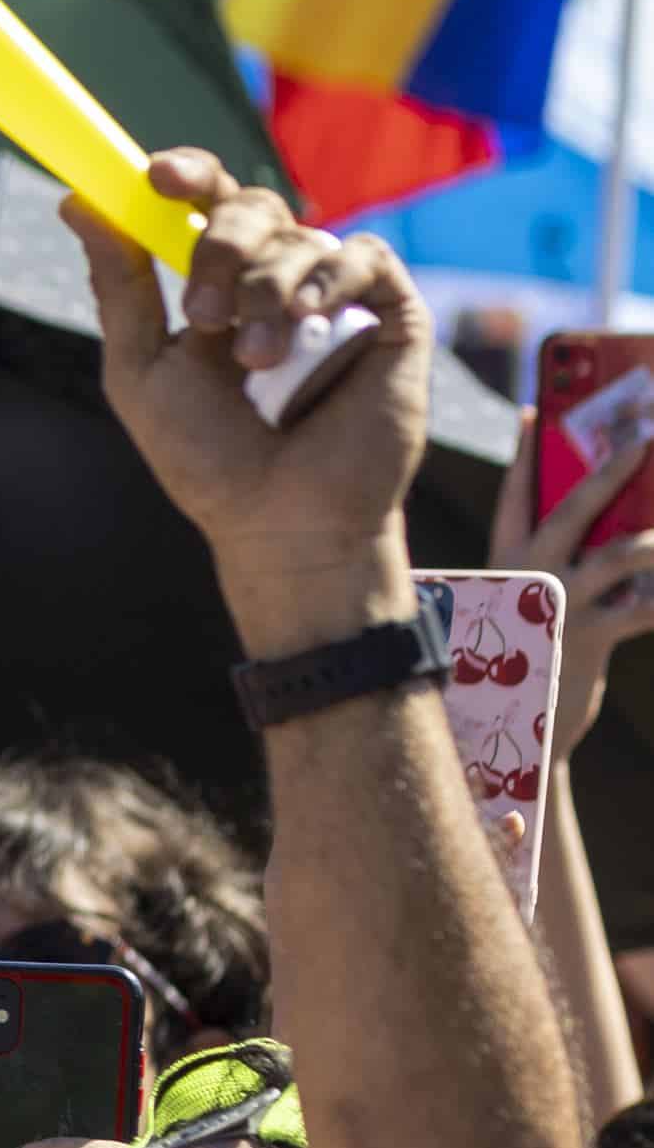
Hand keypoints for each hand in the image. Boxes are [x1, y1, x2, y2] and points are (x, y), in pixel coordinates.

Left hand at [70, 153, 427, 639]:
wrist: (279, 520)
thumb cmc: (207, 456)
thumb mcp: (141, 368)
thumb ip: (121, 285)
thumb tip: (80, 201)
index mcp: (218, 282)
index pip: (207, 201)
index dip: (187, 175)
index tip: (155, 176)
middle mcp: (278, 278)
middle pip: (253, 207)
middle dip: (221, 246)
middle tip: (204, 314)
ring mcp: (337, 295)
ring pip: (303, 235)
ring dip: (266, 289)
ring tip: (254, 361)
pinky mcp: (393, 316)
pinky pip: (365, 257)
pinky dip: (327, 279)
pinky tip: (305, 320)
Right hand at [490, 430, 653, 758]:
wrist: (525, 733)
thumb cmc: (539, 658)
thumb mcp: (535, 605)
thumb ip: (560, 567)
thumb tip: (620, 529)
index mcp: (507, 562)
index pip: (515, 497)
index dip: (524, 455)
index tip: (535, 414)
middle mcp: (529, 575)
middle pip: (571, 509)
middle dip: (609, 471)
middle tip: (642, 440)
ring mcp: (559, 603)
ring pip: (619, 553)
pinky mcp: (591, 635)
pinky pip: (647, 605)